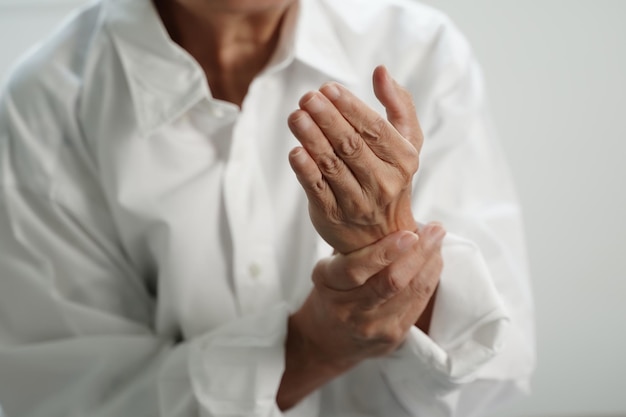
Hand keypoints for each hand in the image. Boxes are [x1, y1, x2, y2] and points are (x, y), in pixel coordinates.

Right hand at [278, 223, 444, 409]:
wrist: (325, 342)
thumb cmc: (331, 293)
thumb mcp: (330, 268)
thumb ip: (354, 247)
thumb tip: (390, 216)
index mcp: (327, 284)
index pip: (355, 268)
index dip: (385, 251)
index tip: (409, 233)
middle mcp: (348, 309)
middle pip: (390, 282)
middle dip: (419, 252)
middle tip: (435, 230)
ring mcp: (371, 326)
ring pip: (410, 292)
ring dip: (430, 264)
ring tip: (438, 241)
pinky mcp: (392, 337)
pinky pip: (418, 304)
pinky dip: (430, 279)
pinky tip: (435, 262)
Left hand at [288, 66, 423, 253]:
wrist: (384, 234)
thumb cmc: (391, 177)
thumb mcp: (406, 142)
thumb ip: (399, 104)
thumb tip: (381, 71)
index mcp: (403, 159)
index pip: (374, 128)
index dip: (350, 107)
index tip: (329, 89)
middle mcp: (383, 182)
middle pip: (351, 145)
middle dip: (327, 119)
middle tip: (307, 98)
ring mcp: (357, 201)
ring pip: (332, 165)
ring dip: (312, 139)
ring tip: (296, 117)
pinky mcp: (333, 215)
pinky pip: (318, 190)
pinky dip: (306, 171)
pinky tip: (295, 152)